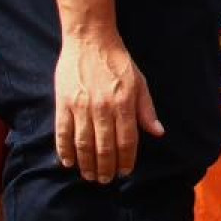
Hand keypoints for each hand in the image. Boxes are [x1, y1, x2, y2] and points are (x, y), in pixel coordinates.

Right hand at [54, 32, 161, 182]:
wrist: (90, 40)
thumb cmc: (118, 62)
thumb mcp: (140, 83)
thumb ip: (146, 110)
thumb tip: (158, 133)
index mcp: (124, 104)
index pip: (126, 141)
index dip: (126, 160)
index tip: (125, 172)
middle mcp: (102, 108)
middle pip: (104, 147)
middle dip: (105, 168)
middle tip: (105, 180)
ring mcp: (81, 106)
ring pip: (83, 144)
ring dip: (86, 164)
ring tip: (90, 176)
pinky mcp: (63, 103)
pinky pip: (62, 133)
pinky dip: (64, 151)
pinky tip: (68, 162)